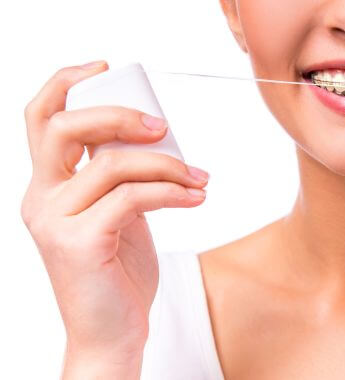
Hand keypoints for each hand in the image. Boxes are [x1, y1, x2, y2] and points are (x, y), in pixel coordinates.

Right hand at [20, 61, 209, 377]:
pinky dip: (171, 192)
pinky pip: (132, 198)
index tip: (105, 68)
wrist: (114, 333)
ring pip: (110, 163)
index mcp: (47, 187)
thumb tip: (154, 134)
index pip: (40, 120)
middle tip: (163, 127)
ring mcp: (54, 222)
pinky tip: (196, 198)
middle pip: (62, 128)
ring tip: (199, 178)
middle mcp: (40, 199)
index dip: (65, 84)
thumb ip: (122, 177)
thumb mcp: (119, 214)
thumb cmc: (119, 273)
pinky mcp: (79, 244)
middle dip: (119, 115)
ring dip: (166, 164)